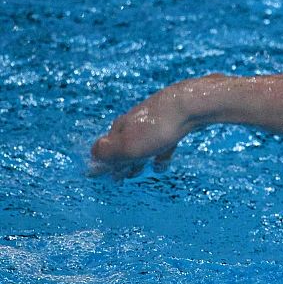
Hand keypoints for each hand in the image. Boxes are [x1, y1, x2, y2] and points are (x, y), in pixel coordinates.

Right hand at [88, 77, 211, 177]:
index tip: (104, 178)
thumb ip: (108, 154)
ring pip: (143, 145)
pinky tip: (162, 166)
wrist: (191, 105)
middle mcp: (134, 122)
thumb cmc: (158, 128)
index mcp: (120, 128)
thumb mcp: (128, 146)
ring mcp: (154, 122)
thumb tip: (91, 162)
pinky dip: (160, 155)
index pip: (105, 148)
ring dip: (138, 160)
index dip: (103, 164)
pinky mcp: (174, 123)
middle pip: (123, 146)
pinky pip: (163, 142)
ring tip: (138, 173)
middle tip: (119, 179)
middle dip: (120, 163)